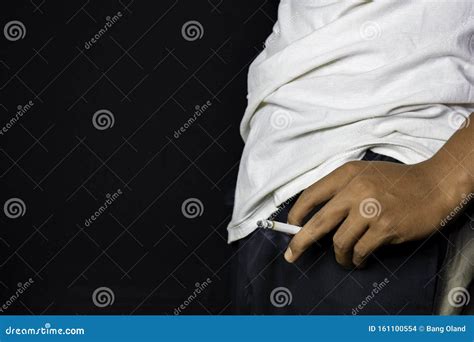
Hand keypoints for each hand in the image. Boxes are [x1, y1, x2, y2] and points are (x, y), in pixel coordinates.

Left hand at [284, 157, 470, 267]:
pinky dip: (356, 259)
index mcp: (347, 174)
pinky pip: (359, 251)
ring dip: (339, 257)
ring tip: (345, 259)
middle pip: (318, 222)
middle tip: (292, 255)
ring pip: (339, 242)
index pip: (310, 195)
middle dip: (300, 242)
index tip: (291, 228)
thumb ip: (340, 191)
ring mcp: (371, 209)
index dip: (296, 215)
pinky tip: (359, 260)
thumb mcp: (364, 174)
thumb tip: (314, 218)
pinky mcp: (385, 227)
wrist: (434, 186)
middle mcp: (356, 189)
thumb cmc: (397, 182)